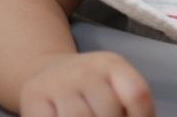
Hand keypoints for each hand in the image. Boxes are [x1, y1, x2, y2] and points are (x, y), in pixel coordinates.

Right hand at [18, 51, 153, 116]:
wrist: (43, 71)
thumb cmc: (86, 85)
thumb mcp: (111, 82)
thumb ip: (128, 101)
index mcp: (111, 64)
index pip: (137, 93)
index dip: (143, 116)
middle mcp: (84, 70)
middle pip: (110, 112)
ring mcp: (58, 84)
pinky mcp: (34, 99)